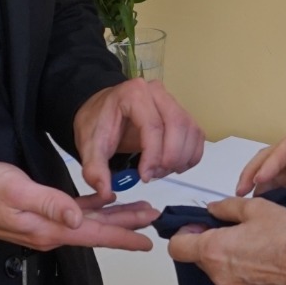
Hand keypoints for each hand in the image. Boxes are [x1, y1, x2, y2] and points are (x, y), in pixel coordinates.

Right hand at [0, 160, 158, 251]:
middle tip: (152, 216)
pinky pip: (72, 214)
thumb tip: (78, 218)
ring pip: (88, 222)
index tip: (146, 240)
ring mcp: (45, 224)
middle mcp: (51, 231)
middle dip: (126, 224)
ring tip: (138, 209)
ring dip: (114, 216)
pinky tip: (103, 202)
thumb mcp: (18, 191)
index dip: (122, 236)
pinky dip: (92, 209)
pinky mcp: (39, 214)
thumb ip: (50, 204)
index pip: (94, 234)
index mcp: (49, 228)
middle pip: (97, 230)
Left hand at [74, 78, 205, 197]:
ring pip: (191, 130)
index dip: (153, 155)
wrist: (102, 111)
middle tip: (154, 175)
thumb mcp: (88, 146)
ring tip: (159, 171)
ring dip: (181, 158)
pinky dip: (190, 155)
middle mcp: (157, 92)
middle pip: (178, 125)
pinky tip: (172, 166)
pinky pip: (196, 135)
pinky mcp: (182, 113)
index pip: (153, 125)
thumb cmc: (97, 124)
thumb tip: (105, 192)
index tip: (145, 177)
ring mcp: (172, 101)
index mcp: (133, 94)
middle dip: (170, 157)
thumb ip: (94, 169)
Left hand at [166, 196, 285, 284]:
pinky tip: (260, 248)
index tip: (200, 220)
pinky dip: (239, 261)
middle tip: (229, 222)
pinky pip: (233, 274)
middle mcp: (219, 274)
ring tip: (249, 233)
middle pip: (196, 256)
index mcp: (214, 250)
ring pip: (215, 265)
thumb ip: (227, 207)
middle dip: (206, 238)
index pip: (176, 247)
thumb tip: (212, 208)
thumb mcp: (257, 208)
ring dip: (224, 249)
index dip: (184, 230)